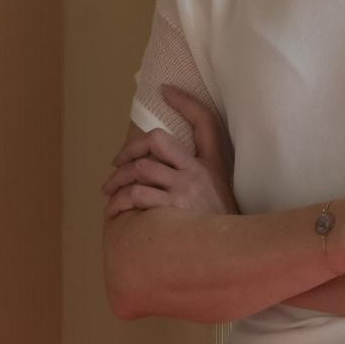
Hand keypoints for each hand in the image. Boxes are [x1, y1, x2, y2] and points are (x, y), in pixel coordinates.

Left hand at [100, 85, 237, 218]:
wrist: (235, 253)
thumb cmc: (220, 225)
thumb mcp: (220, 194)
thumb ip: (199, 174)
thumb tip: (164, 165)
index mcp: (214, 163)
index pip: (205, 120)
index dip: (185, 101)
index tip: (166, 90)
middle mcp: (199, 171)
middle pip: (157, 140)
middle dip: (130, 150)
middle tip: (116, 164)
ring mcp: (186, 188)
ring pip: (141, 168)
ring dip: (118, 180)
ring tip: (109, 192)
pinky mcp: (174, 208)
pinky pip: (138, 195)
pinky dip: (120, 202)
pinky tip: (115, 211)